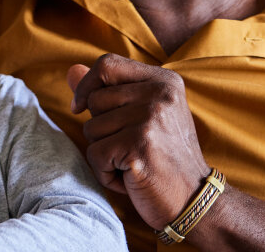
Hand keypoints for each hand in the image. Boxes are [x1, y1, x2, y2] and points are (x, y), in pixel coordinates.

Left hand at [67, 53, 209, 230]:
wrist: (195, 200)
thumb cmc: (163, 157)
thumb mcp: (142, 116)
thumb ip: (106, 91)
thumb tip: (70, 70)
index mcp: (164, 81)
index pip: (107, 64)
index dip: (86, 85)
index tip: (81, 107)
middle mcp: (160, 94)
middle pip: (94, 100)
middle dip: (100, 128)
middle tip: (130, 147)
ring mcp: (150, 118)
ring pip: (91, 128)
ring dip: (104, 153)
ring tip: (132, 162)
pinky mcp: (139, 145)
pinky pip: (94, 154)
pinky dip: (104, 173)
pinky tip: (130, 178)